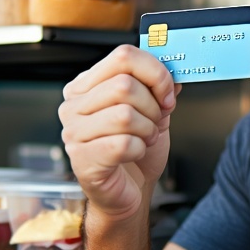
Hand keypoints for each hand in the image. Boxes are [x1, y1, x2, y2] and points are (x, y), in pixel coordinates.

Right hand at [59, 44, 179, 220]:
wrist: (126, 192)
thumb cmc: (134, 150)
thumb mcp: (152, 111)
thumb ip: (160, 87)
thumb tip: (175, 66)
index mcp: (86, 85)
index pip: (123, 56)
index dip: (155, 72)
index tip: (168, 93)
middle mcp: (73, 105)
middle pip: (125, 85)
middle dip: (153, 107)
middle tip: (155, 122)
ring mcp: (74, 132)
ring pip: (125, 115)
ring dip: (148, 130)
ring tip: (144, 139)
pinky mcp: (83, 159)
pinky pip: (124, 144)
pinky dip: (140, 149)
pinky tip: (134, 154)